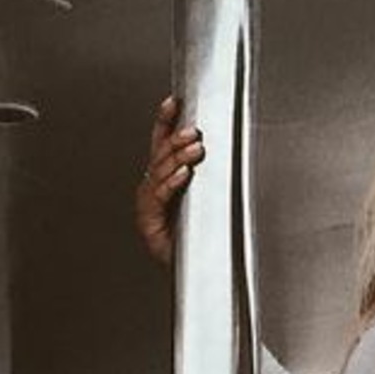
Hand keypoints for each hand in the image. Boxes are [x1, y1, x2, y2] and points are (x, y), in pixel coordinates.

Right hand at [135, 95, 205, 267]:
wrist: (196, 272)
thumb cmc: (204, 236)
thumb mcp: (210, 198)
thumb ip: (212, 175)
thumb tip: (225, 147)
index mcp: (165, 178)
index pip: (161, 142)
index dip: (165, 121)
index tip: (173, 101)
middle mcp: (153, 188)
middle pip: (159, 154)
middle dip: (176, 139)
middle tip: (195, 130)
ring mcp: (149, 205)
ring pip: (159, 172)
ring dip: (178, 158)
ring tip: (195, 148)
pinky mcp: (149, 222)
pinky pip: (159, 197)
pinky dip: (171, 183)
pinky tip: (183, 175)